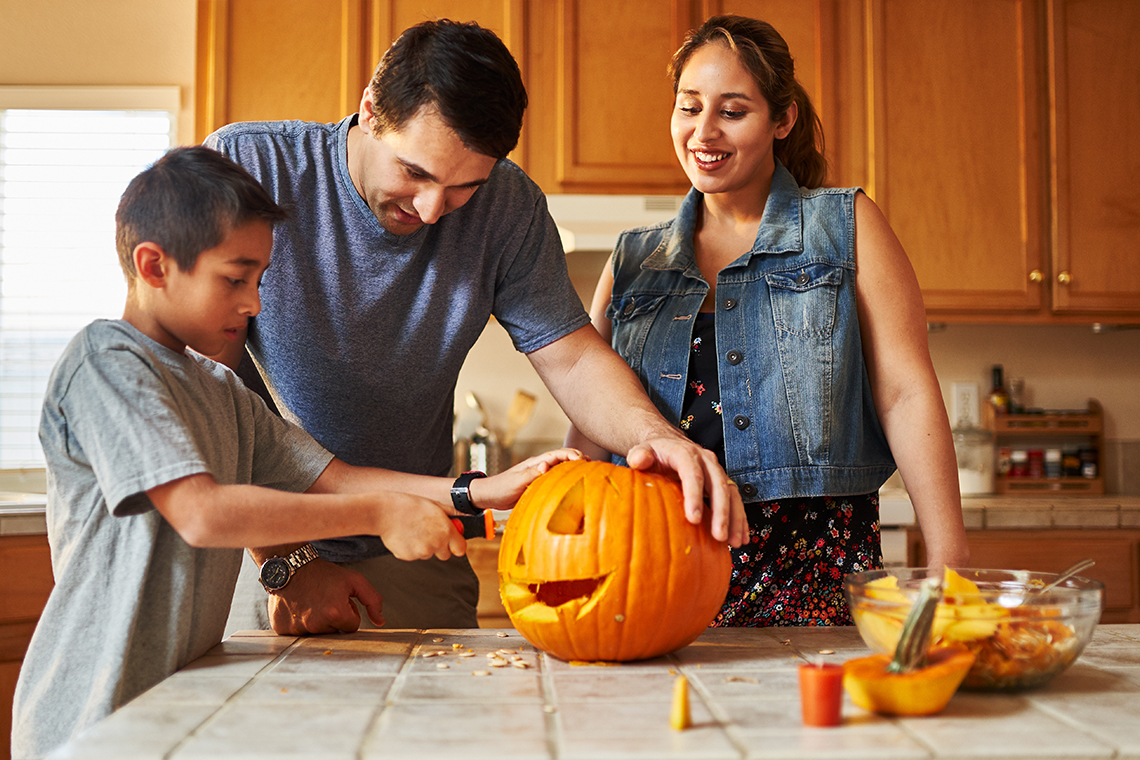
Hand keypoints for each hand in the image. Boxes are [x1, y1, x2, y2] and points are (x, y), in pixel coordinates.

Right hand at [267, 559, 383, 633]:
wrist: (292, 566)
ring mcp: (297, 628)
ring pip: (317, 633)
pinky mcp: (281, 628)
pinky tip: (298, 607)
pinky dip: (299, 623)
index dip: (348, 612)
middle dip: (333, 618)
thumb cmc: (323, 573)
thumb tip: (380, 621)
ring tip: (311, 602)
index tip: (339, 600)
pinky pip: (298, 633)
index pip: (352, 626)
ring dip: (317, 621)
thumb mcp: (354, 580)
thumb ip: (373, 600)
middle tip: (324, 600)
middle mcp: (315, 624)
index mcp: (335, 613)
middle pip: (334, 631)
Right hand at [374, 492, 467, 560]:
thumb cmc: (409, 505)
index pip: (460, 549)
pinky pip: (414, 555)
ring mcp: (421, 552)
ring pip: (427, 554)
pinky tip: (405, 535)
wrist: (384, 512)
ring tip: (413, 530)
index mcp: (445, 531)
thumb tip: (466, 516)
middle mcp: (436, 544)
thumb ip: (451, 514)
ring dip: (424, 546)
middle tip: (429, 533)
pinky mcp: (408, 557)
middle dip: (440, 547)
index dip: (456, 545)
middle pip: (444, 555)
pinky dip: (411, 548)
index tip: (453, 542)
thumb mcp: (434, 505)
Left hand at [468, 447, 583, 509]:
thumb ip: (532, 473)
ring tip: (588, 472)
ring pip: (560, 468)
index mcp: (535, 463)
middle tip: (592, 464)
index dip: (571, 455)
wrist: (488, 496)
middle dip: (577, 458)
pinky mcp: (537, 484)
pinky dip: (565, 478)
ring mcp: (539, 474)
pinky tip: (572, 485)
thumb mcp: (517, 481)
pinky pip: (555, 478)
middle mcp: (539, 466)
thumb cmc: (501, 488)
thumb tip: (547, 464)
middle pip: (562, 458)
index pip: (557, 454)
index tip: (583, 460)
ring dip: (573, 467)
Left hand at [625, 437, 746, 547]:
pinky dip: (740, 520)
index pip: (692, 473)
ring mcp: (717, 471)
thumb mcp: (643, 451)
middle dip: (721, 512)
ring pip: (731, 493)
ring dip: (735, 519)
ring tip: (734, 542)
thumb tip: (638, 460)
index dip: (694, 495)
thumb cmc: (655, 453)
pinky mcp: (723, 483)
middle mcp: (706, 460)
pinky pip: (736, 500)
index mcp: (685, 453)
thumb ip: (639, 455)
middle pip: (718, 485)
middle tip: (718, 536)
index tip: (693, 519)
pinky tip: (740, 538)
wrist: (669, 444)